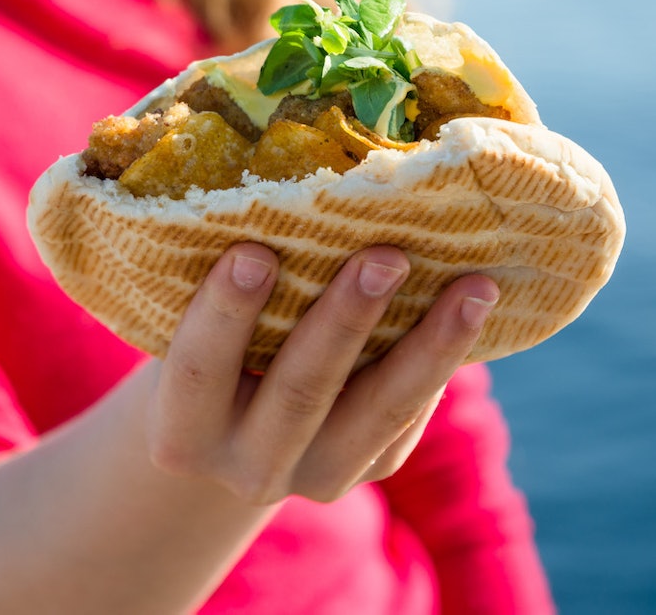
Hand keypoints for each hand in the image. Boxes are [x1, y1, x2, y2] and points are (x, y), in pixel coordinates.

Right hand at [147, 243, 497, 504]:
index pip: (198, 370)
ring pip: (378, 414)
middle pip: (298, 395)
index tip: (253, 251)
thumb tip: (258, 179)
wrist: (230, 433)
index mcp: (181, 434)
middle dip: (344, 323)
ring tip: (473, 288)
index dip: (224, 313)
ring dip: (429, 348)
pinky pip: (408, 418)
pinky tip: (472, 310)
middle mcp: (246, 469)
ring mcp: (314, 477)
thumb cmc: (204, 344)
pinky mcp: (369, 470)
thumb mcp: (184, 327)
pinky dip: (440, 362)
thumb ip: (211, 283)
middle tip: (386, 257)